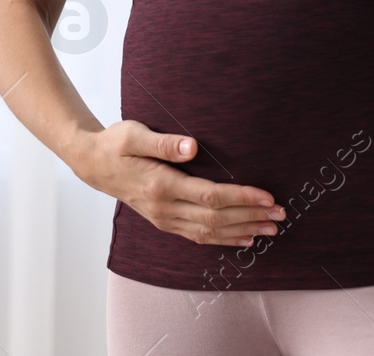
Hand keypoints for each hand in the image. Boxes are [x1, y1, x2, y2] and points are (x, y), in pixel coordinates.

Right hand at [72, 120, 285, 246]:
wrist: (93, 164)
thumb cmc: (116, 144)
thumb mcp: (134, 134)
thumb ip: (163, 142)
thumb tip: (192, 146)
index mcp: (161, 185)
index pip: (210, 196)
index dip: (241, 198)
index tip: (268, 196)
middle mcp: (165, 208)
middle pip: (215, 218)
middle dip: (250, 216)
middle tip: (281, 214)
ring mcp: (164, 219)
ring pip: (210, 231)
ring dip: (242, 231)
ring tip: (271, 229)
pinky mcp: (165, 221)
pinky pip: (199, 235)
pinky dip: (224, 239)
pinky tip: (244, 239)